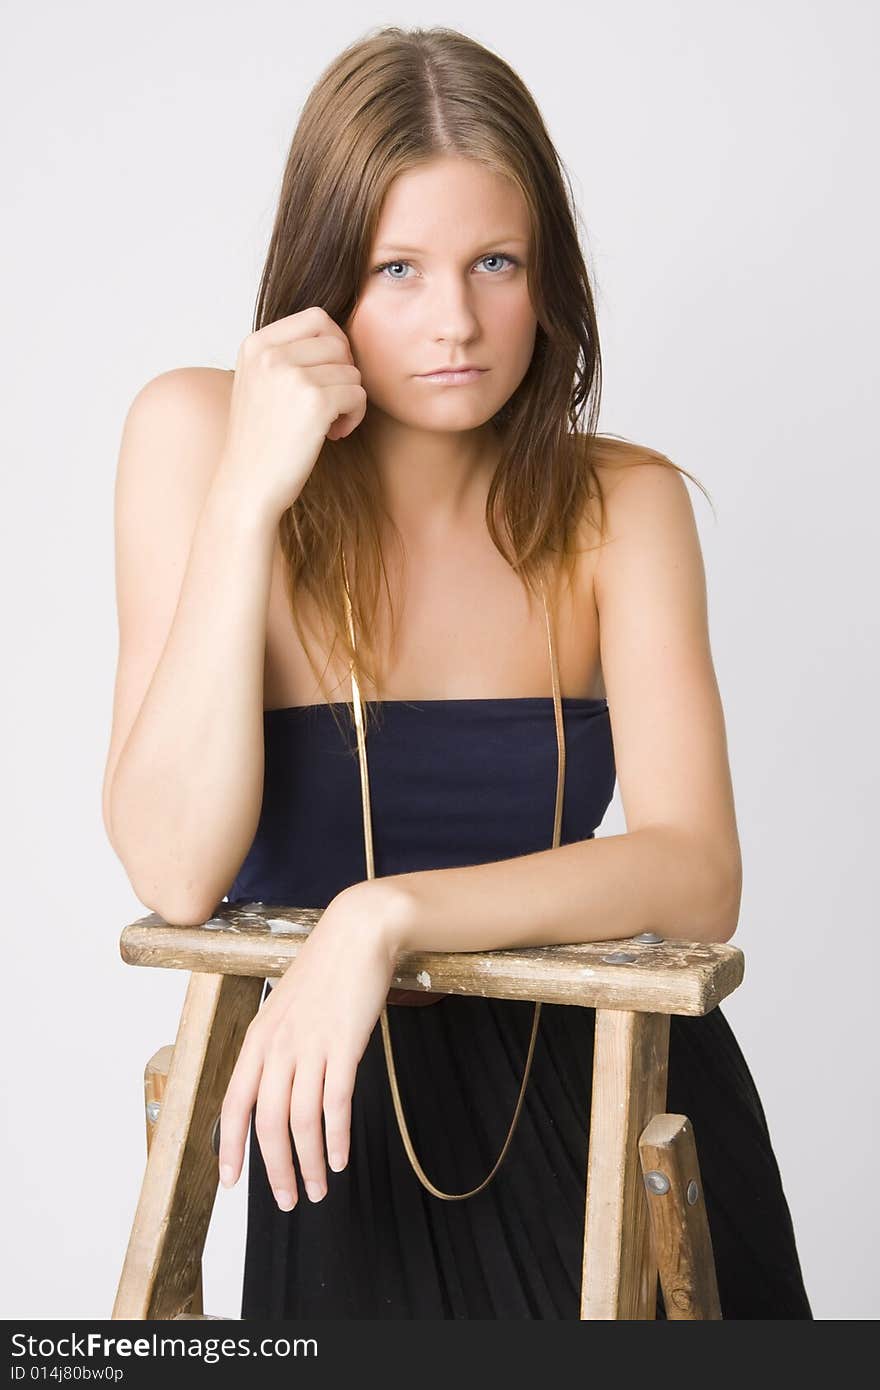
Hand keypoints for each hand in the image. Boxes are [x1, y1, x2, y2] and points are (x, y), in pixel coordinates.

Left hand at [216, 882, 403, 1209]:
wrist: (357, 932)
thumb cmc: (326, 969)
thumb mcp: (287, 1007)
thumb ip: (279, 1045)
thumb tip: (277, 1087)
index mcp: (258, 1038)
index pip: (234, 1104)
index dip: (230, 1147)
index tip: (231, 1182)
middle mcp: (277, 1046)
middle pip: (268, 1123)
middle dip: (276, 1169)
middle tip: (288, 1200)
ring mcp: (310, 1046)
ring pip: (302, 1121)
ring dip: (309, 1162)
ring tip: (317, 1189)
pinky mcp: (343, 1044)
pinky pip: (336, 1103)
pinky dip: (336, 1137)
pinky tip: (339, 1158)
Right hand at [217, 305, 366, 524]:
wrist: (248, 485)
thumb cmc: (259, 440)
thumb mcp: (258, 383)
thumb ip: (286, 354)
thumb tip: (337, 335)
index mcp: (256, 344)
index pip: (317, 317)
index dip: (334, 345)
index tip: (327, 377)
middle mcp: (271, 354)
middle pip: (338, 342)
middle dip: (344, 373)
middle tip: (331, 403)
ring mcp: (292, 375)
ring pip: (352, 370)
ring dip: (350, 398)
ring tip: (329, 424)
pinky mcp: (315, 402)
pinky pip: (358, 394)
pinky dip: (355, 416)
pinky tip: (335, 434)